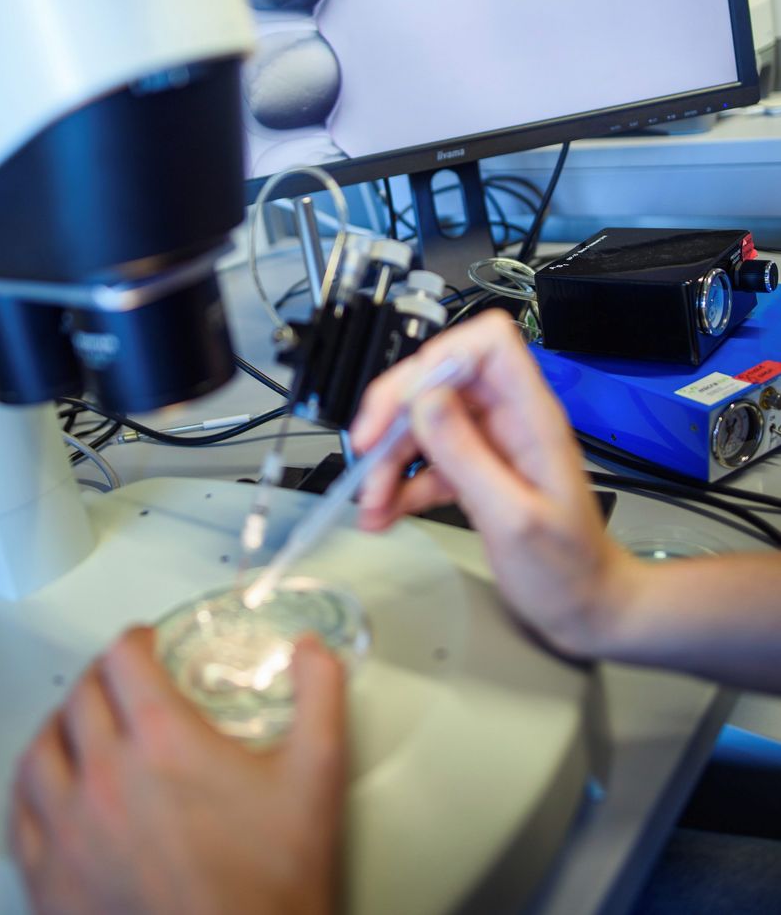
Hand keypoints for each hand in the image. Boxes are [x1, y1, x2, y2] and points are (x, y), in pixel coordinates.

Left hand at [10, 628, 345, 914]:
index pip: (123, 658)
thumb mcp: (315, 779)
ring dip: (61, 726)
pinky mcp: (49, 881)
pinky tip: (50, 788)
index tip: (148, 646)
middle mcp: (106, 776)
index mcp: (163, 741)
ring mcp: (69, 832)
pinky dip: (33, 788)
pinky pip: (21, 814)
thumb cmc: (270, 887)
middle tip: (124, 683)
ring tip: (82, 726)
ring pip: (41, 750)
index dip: (137, 641)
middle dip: (104, 678)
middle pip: (82, 696)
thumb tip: (313, 650)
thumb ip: (320, 698)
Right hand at [350, 309, 638, 657]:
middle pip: (440, 380)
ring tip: (369, 501)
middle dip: (396, 412)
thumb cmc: (570, 571)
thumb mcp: (513, 517)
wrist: (588, 610)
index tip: (406, 400)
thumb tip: (425, 400)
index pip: (489, 343)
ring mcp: (490, 445)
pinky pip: (426, 462)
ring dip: (388, 458)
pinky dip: (398, 485)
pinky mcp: (475, 472)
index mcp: (531, 416)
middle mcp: (508, 420)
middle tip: (365, 447)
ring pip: (424, 423)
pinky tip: (383, 514)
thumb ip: (466, 456)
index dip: (441, 356)